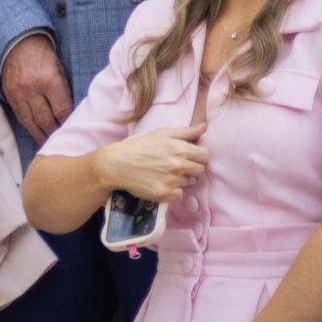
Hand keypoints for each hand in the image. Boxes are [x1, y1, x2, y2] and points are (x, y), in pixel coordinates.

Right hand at [1, 32, 74, 143]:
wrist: (18, 44)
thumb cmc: (44, 57)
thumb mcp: (59, 70)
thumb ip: (63, 91)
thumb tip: (68, 114)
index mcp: (50, 81)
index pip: (61, 110)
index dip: (67, 123)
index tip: (73, 131)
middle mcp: (32, 89)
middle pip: (46, 119)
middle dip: (55, 132)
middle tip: (62, 141)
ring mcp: (18, 93)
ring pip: (30, 121)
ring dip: (41, 134)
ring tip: (49, 143)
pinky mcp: (9, 95)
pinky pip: (19, 116)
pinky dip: (29, 126)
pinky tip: (35, 133)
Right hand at [90, 122, 209, 204]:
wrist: (116, 164)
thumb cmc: (138, 146)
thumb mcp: (160, 134)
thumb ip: (185, 132)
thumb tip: (205, 127)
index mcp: (179, 148)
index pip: (205, 155)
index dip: (198, 156)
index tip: (189, 156)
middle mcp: (178, 165)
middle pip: (200, 170)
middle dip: (192, 167)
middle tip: (176, 166)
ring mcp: (172, 181)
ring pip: (190, 182)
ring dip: (182, 179)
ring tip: (165, 174)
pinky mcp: (166, 194)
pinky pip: (179, 194)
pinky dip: (173, 190)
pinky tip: (161, 183)